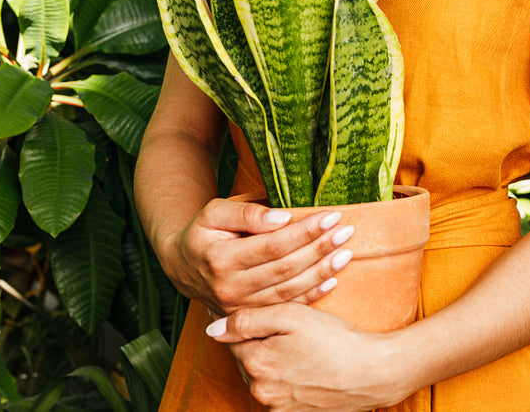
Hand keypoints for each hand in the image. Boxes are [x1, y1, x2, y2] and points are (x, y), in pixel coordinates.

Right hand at [160, 198, 354, 313]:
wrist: (183, 267)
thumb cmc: (203, 234)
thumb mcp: (214, 213)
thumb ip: (246, 214)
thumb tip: (283, 218)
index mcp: (221, 260)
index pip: (273, 245)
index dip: (304, 232)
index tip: (331, 216)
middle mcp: (231, 288)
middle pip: (286, 269)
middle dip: (319, 248)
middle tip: (346, 231)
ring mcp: (242, 307)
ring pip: (290, 291)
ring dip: (322, 271)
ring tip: (346, 252)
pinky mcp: (251, 316)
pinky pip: (287, 308)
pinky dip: (313, 295)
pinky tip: (333, 279)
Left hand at [205, 304, 414, 411]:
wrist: (373, 373)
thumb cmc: (334, 340)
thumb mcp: (291, 316)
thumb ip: (247, 320)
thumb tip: (212, 328)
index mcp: (255, 364)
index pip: (232, 338)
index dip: (245, 321)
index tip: (262, 313)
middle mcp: (260, 391)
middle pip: (248, 358)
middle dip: (260, 341)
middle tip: (288, 327)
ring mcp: (277, 407)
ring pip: (263, 375)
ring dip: (273, 359)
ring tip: (300, 345)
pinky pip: (279, 392)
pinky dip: (287, 377)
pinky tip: (306, 365)